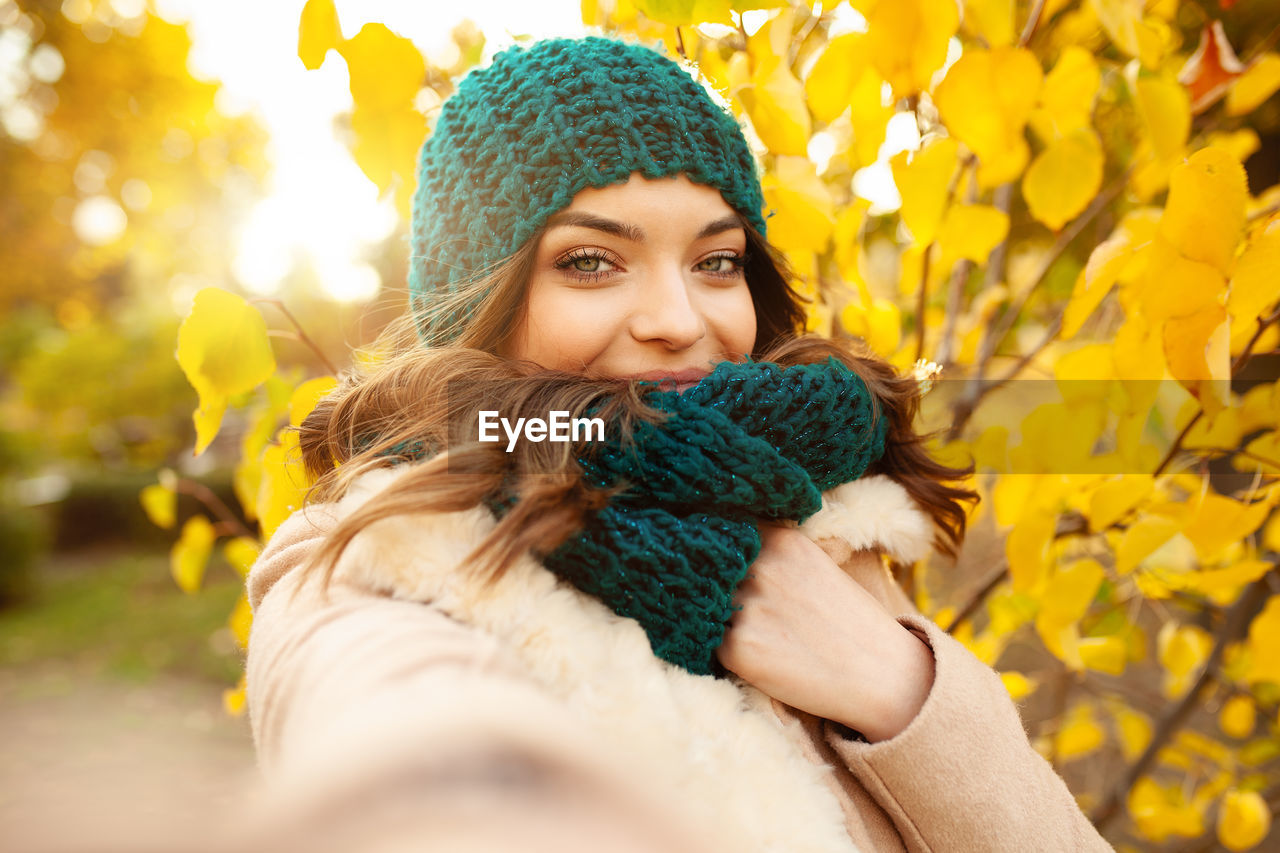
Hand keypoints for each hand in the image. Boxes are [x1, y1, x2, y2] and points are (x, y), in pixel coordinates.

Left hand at [716, 523, 935, 741]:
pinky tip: (760, 657)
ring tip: (760, 635)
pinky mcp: (738, 648)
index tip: (723, 561)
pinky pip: (710, 642)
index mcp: (782, 542)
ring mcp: (748, 608)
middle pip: (712, 569)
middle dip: (719, 586)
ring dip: (721, 619)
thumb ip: (772, 553)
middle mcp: (763, 568)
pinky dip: (726, 650)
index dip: (723, 549)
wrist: (882, 676)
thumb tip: (719, 548)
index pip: (727, 532)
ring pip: (709, 606)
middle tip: (748, 609)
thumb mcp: (814, 566)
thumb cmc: (850, 621)